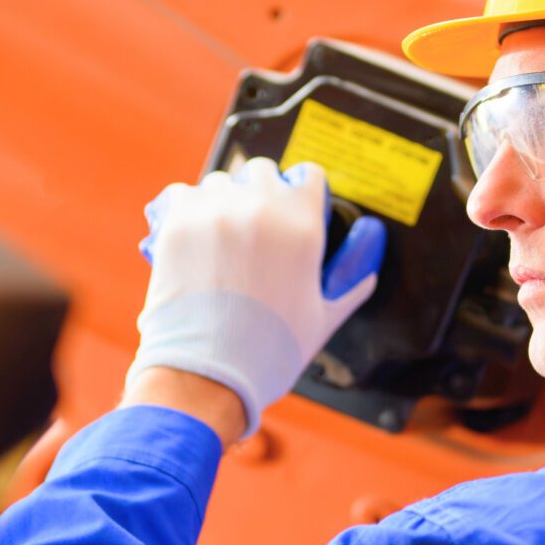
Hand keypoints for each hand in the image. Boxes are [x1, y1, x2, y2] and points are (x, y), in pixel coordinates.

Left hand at [127, 157, 387, 438]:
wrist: (208, 372)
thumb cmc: (269, 350)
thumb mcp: (323, 319)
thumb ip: (349, 287)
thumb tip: (368, 274)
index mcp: (304, 224)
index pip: (309, 176)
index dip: (302, 191)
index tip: (291, 207)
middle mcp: (261, 207)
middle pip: (262, 172)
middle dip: (260, 193)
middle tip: (252, 228)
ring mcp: (216, 211)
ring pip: (221, 182)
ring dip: (222, 201)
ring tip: (218, 237)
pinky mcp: (177, 222)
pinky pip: (181, 194)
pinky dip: (185, 210)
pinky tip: (190, 235)